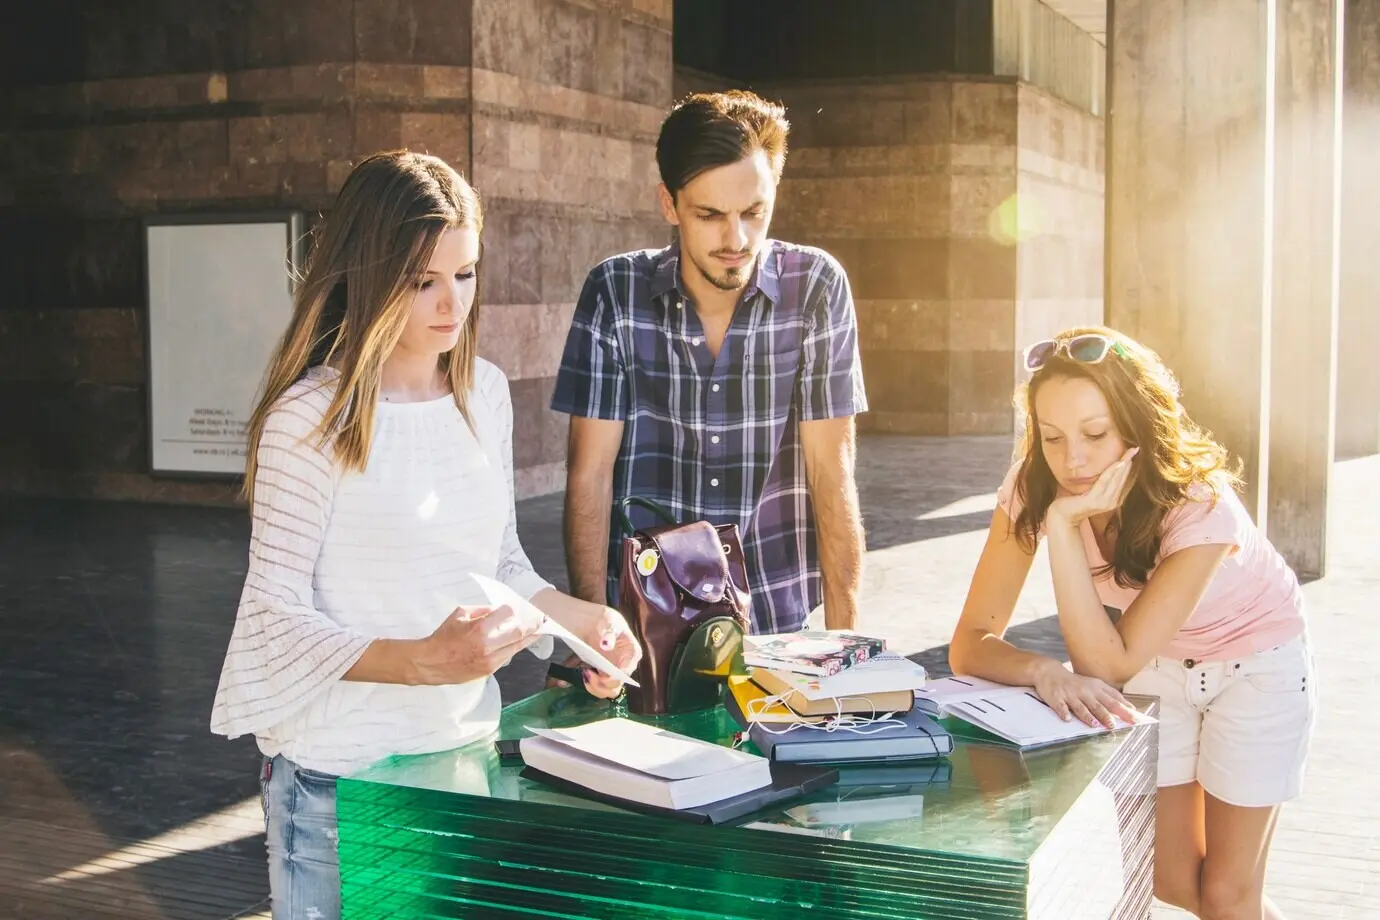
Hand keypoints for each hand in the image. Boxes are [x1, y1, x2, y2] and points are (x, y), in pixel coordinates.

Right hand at [413, 604, 542, 684]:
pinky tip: (519, 641)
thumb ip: (482, 610)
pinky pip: (507, 656)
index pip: (508, 615)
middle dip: (532, 625)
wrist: (431, 662)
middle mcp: (488, 646)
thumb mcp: (461, 614)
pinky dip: (514, 647)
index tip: (522, 607)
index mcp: (480, 629)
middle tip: (542, 619)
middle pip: (519, 633)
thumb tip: (499, 609)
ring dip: (528, 637)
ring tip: (539, 629)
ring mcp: (490, 660)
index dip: (516, 610)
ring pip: (517, 647)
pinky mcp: (489, 670)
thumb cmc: (444, 636)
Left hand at [547, 607, 643, 699]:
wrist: (596, 621)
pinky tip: (574, 678)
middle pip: (615, 687)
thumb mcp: (609, 621)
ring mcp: (612, 672)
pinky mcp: (601, 674)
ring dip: (592, 687)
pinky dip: (585, 684)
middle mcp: (624, 666)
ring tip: (582, 674)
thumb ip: (609, 632)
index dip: (612, 679)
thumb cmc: (607, 620)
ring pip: (605, 690)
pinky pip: (595, 685)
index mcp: (631, 654)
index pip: (625, 674)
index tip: (598, 675)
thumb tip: (606, 644)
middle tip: (586, 675)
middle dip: (600, 686)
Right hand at [1031, 659, 1136, 728]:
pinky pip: (1061, 706)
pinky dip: (1064, 712)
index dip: (1124, 709)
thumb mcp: (1094, 685)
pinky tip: (1067, 718)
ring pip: (1081, 707)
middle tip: (1114, 725)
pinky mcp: (1057, 698)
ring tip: (1095, 724)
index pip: (1113, 699)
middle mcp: (1085, 691)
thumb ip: (1110, 696)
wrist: (1050, 672)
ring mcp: (1070, 695)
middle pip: (1098, 704)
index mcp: (1096, 687)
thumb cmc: (1075, 682)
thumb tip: (1129, 708)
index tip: (1135, 718)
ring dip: (1088, 716)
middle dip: (1107, 714)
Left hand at [1048, 447, 1138, 526]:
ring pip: (1116, 479)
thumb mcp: (1092, 491)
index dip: (1129, 467)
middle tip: (1134, 449)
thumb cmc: (1076, 501)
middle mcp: (1112, 502)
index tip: (1133, 452)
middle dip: (1128, 463)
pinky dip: (1112, 472)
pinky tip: (1118, 463)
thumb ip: (1102, 484)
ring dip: (1122, 465)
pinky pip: (1104, 482)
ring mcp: (1104, 502)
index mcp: (1114, 500)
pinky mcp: (1094, 500)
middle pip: (1122, 478)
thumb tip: (1108, 470)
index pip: (1124, 480)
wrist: (1063, 515)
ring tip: (1128, 453)